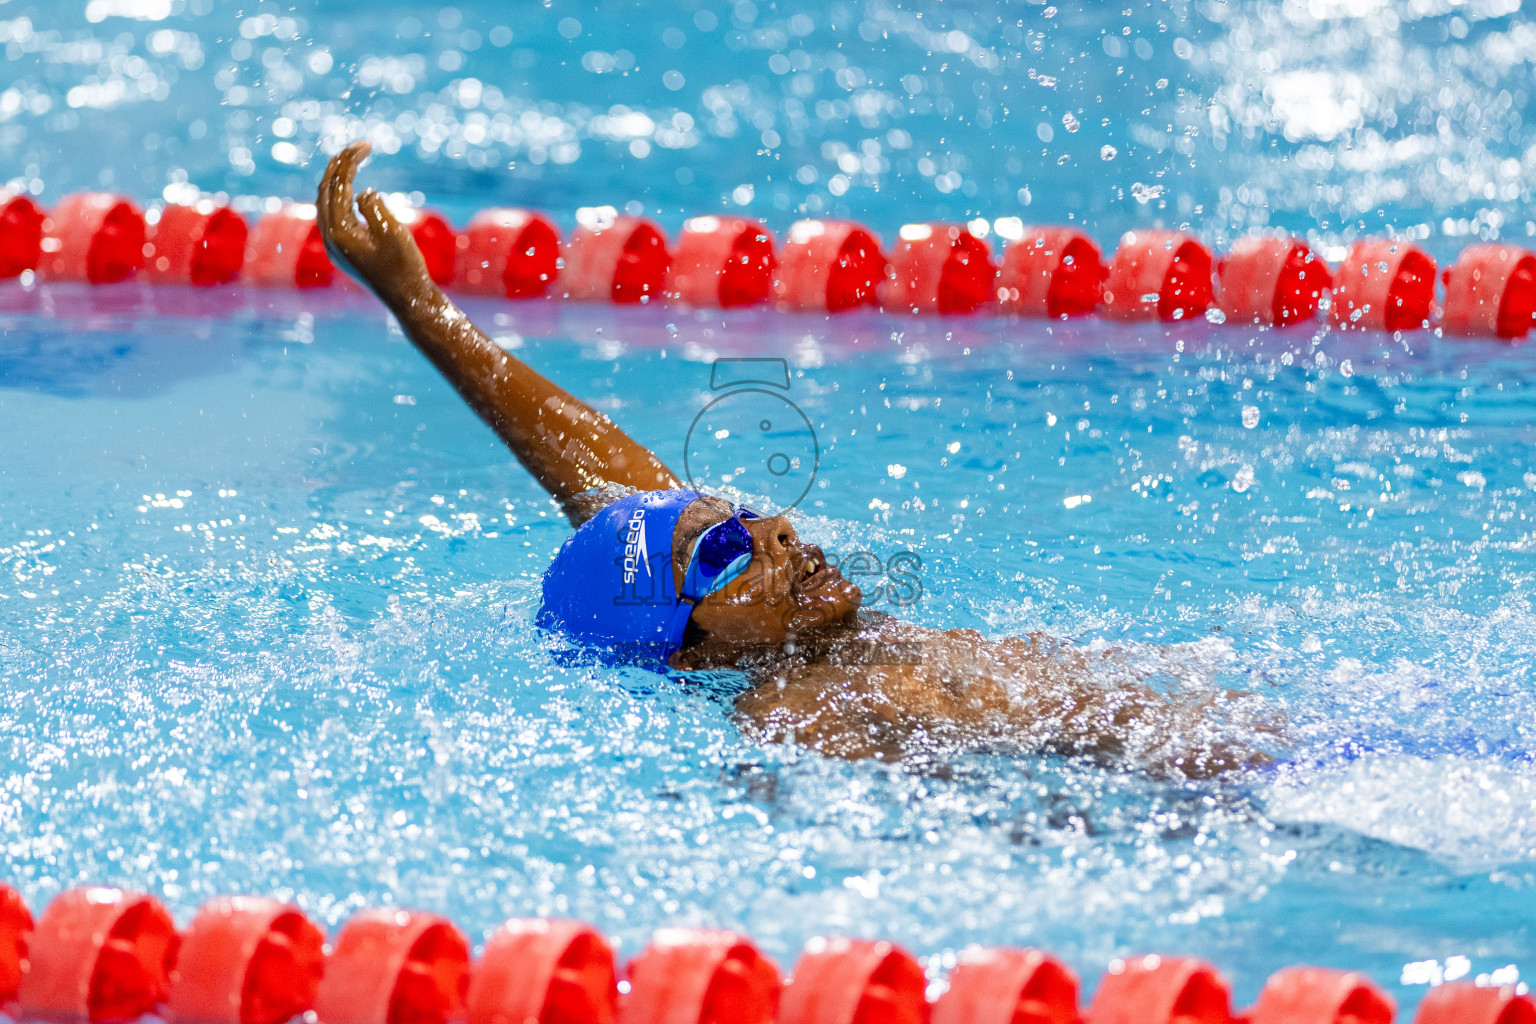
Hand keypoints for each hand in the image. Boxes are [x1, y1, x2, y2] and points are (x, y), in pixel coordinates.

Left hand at [315, 141, 432, 305]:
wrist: (409, 300)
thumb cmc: (405, 267)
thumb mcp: (393, 231)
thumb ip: (373, 206)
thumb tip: (362, 192)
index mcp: (339, 232)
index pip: (338, 186)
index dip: (350, 162)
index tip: (366, 145)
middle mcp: (331, 238)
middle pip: (325, 190)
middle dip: (339, 166)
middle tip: (357, 147)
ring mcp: (335, 246)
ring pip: (325, 203)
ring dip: (336, 180)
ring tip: (348, 161)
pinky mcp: (343, 251)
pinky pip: (332, 215)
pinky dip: (338, 196)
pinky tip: (350, 191)